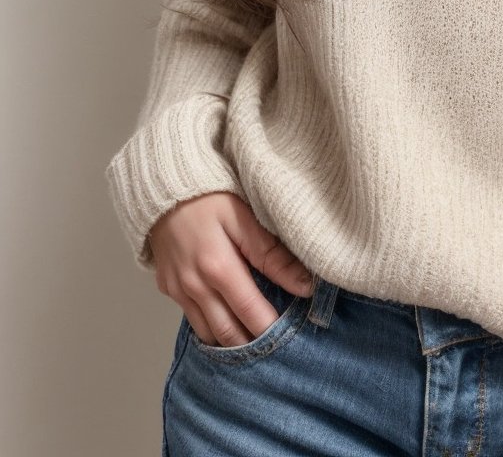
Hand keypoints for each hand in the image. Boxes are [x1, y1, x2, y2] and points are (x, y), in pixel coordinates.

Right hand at [148, 191, 314, 347]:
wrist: (163, 187)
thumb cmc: (209, 196)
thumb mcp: (244, 218)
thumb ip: (272, 255)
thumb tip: (304, 285)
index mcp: (217, 268)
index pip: (250, 313)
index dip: (271, 330)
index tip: (291, 338)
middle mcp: (194, 287)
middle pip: (228, 333)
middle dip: (252, 345)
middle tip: (276, 350)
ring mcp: (177, 291)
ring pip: (208, 334)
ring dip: (231, 342)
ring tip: (255, 341)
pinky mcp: (168, 289)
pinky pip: (192, 320)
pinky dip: (211, 328)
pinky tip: (229, 323)